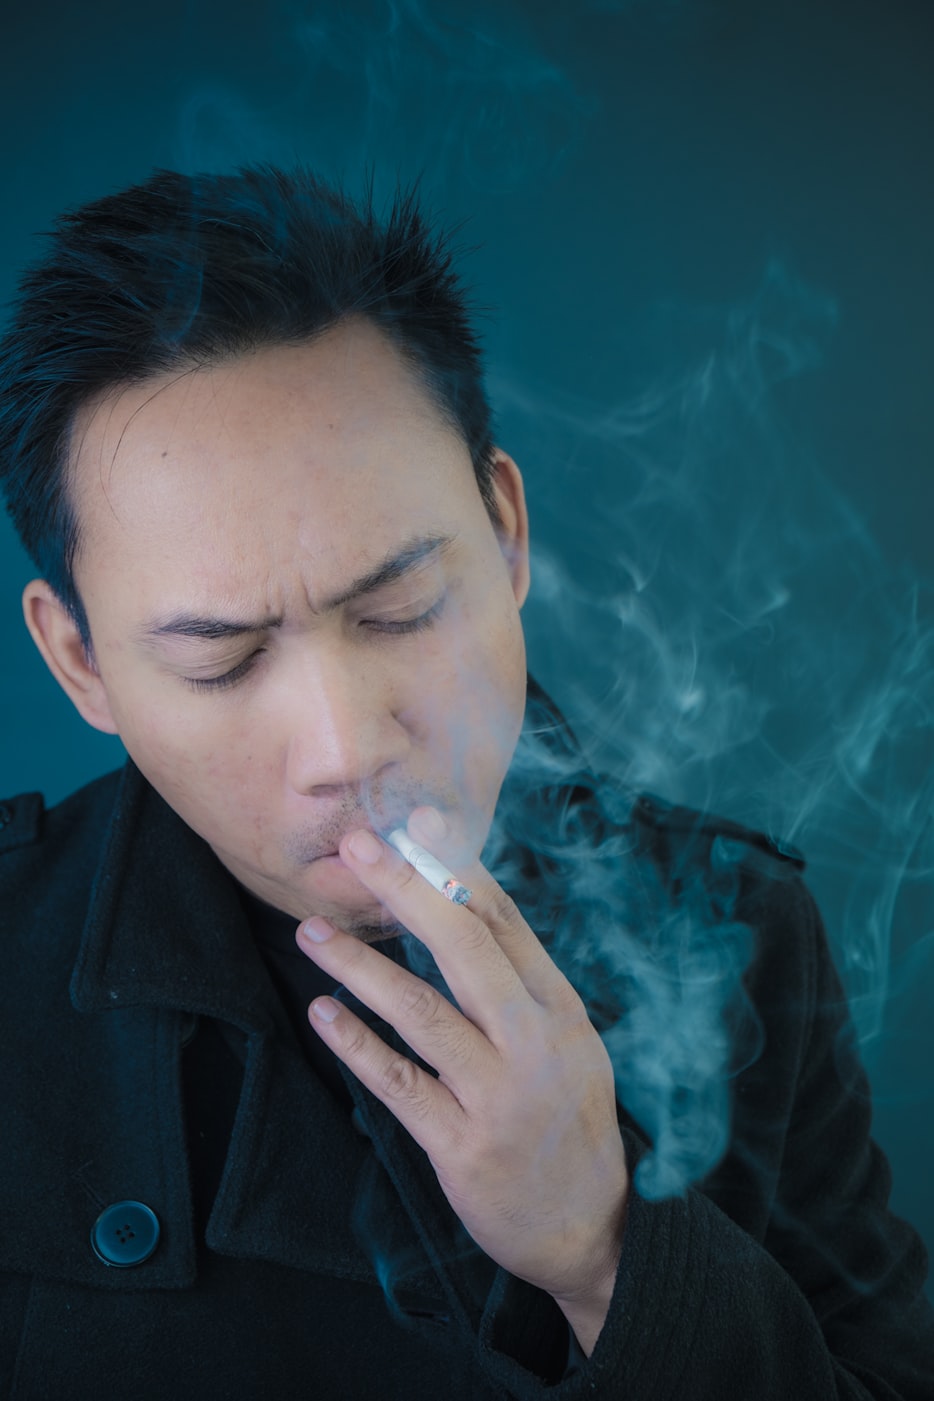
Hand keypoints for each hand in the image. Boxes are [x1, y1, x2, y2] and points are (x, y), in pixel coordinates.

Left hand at [296, 809, 628, 1352]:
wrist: (591, 1229)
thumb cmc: (568, 1120)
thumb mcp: (568, 1041)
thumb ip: (521, 982)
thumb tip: (464, 906)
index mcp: (560, 1009)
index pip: (505, 923)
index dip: (457, 867)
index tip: (414, 823)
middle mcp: (535, 1043)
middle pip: (466, 950)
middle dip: (407, 890)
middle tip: (359, 847)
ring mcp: (499, 1096)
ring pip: (422, 1012)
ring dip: (361, 966)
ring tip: (313, 930)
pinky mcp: (462, 1146)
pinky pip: (400, 1084)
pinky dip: (357, 1046)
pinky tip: (325, 1012)